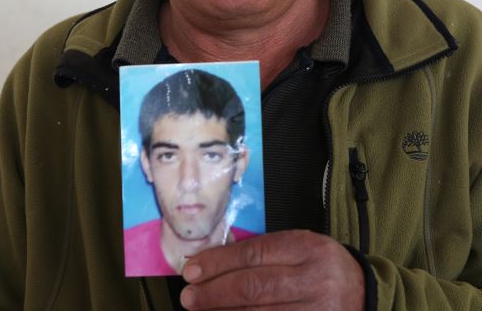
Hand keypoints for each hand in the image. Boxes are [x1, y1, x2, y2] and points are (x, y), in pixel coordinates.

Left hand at [180, 230, 364, 309]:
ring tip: (201, 309)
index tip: (193, 269)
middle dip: (214, 292)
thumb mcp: (299, 247)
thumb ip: (263, 252)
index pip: (254, 254)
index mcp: (308, 248)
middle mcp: (314, 279)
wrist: (361, 293)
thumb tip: (214, 262)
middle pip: (254, 287)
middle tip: (190, 296)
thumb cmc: (321, 266)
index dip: (218, 263)